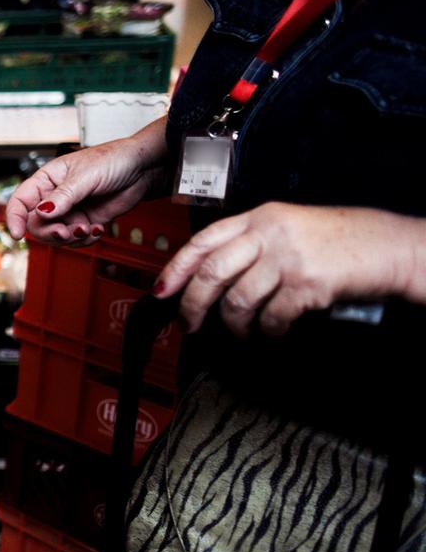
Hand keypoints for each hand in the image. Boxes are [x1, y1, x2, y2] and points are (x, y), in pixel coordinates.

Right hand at [6, 138, 167, 243]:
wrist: (143, 168)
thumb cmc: (112, 160)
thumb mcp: (85, 176)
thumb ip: (63, 197)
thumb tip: (41, 213)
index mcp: (46, 180)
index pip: (20, 201)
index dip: (15, 219)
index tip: (18, 235)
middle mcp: (54, 197)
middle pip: (37, 224)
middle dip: (50, 232)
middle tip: (66, 232)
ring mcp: (71, 211)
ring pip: (56, 235)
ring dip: (71, 237)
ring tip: (88, 229)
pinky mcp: (87, 221)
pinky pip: (77, 239)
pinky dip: (86, 239)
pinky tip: (98, 229)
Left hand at [154, 204, 416, 336]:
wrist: (391, 246)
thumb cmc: (342, 241)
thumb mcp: (290, 229)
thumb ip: (253, 245)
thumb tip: (212, 278)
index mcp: (260, 217)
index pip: (203, 241)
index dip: (176, 268)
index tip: (161, 290)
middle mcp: (269, 233)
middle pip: (211, 272)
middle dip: (193, 305)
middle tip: (190, 325)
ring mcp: (288, 258)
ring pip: (238, 300)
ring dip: (236, 326)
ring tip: (244, 334)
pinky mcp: (307, 283)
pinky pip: (271, 316)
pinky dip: (268, 332)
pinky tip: (274, 333)